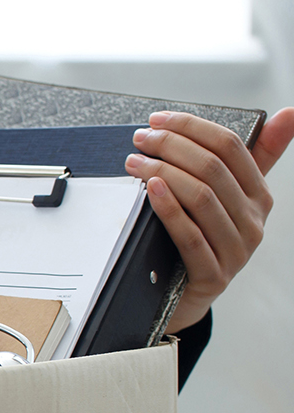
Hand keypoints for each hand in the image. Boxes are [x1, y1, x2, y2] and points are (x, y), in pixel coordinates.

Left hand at [126, 107, 293, 331]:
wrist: (182, 299)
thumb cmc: (201, 240)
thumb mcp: (226, 199)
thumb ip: (253, 158)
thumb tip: (288, 113)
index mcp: (259, 196)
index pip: (231, 147)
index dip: (192, 127)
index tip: (158, 120)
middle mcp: (254, 221)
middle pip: (212, 168)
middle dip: (171, 146)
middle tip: (139, 140)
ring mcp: (236, 250)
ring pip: (201, 197)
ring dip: (163, 172)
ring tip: (134, 162)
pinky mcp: (213, 275)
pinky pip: (190, 236)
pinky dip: (169, 209)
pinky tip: (151, 190)